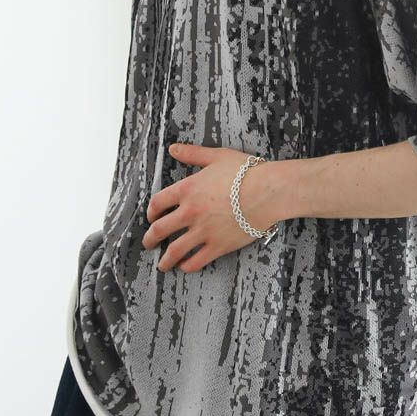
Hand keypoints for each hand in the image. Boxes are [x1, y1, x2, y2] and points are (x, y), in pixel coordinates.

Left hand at [143, 142, 280, 273]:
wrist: (268, 192)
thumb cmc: (246, 172)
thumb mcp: (217, 157)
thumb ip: (193, 154)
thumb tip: (173, 148)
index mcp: (187, 189)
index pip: (158, 203)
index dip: (151, 211)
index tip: (151, 216)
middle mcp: (190, 212)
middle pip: (160, 229)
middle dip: (150, 239)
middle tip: (148, 243)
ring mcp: (203, 231)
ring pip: (174, 250)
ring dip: (165, 260)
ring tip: (162, 265)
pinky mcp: (218, 246)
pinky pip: (196, 261)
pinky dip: (187, 266)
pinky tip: (184, 266)